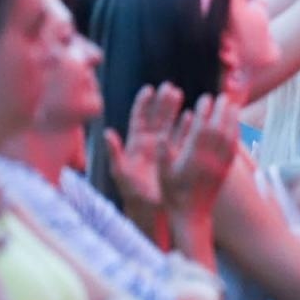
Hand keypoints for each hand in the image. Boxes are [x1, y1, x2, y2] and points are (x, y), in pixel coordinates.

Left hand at [104, 83, 185, 212]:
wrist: (152, 212)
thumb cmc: (133, 195)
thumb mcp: (121, 174)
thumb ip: (115, 154)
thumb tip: (107, 133)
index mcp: (135, 146)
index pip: (139, 119)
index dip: (143, 104)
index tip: (149, 89)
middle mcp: (149, 145)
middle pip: (157, 117)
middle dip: (162, 102)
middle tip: (170, 87)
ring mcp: (163, 150)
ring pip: (170, 125)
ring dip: (175, 110)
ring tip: (181, 94)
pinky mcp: (175, 157)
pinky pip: (182, 138)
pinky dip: (186, 127)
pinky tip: (192, 116)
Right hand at [160, 94, 239, 218]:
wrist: (192, 216)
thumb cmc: (173, 194)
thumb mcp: (162, 173)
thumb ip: (162, 153)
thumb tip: (159, 134)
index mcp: (193, 159)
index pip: (201, 129)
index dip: (205, 112)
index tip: (205, 98)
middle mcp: (209, 160)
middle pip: (219, 130)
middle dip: (222, 111)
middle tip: (223, 96)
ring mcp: (220, 166)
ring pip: (229, 138)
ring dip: (232, 120)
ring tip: (233, 105)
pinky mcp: (226, 171)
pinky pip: (233, 150)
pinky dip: (235, 134)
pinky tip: (235, 125)